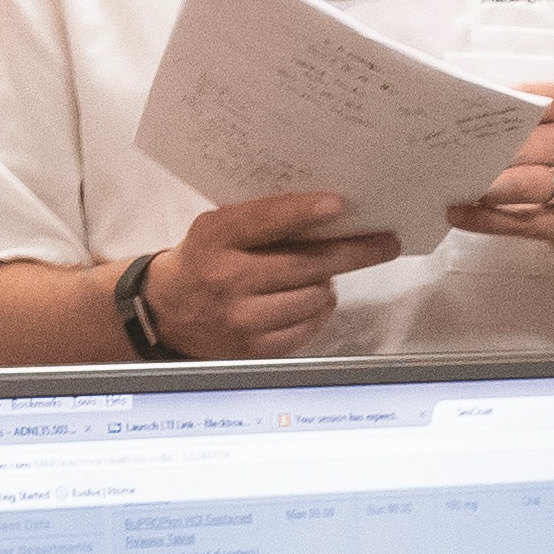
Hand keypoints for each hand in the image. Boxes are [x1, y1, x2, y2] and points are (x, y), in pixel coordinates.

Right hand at [152, 190, 391, 356]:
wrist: (166, 312)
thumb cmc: (204, 259)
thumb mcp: (218, 229)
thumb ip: (261, 221)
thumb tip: (328, 214)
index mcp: (215, 238)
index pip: (265, 222)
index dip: (303, 212)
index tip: (338, 205)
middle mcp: (227, 279)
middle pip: (305, 265)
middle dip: (352, 253)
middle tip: (386, 243)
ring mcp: (241, 318)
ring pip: (314, 297)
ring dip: (327, 284)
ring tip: (320, 276)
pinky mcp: (254, 348)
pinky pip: (308, 327)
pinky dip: (318, 311)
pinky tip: (309, 301)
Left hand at [447, 77, 553, 262]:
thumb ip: (521, 122)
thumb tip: (462, 121)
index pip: (525, 100)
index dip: (488, 109)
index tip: (454, 116)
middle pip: (519, 145)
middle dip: (479, 154)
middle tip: (443, 157)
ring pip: (521, 183)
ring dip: (483, 187)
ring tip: (453, 186)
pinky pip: (521, 220)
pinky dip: (485, 219)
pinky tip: (460, 214)